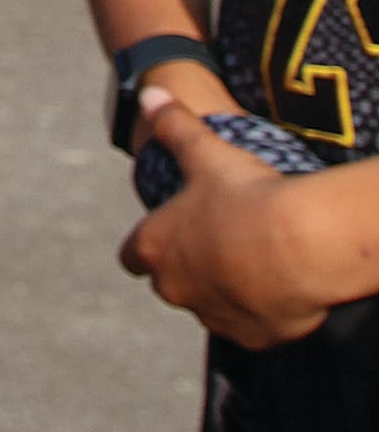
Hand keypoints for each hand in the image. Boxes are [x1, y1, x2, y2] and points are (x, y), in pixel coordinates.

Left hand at [120, 90, 338, 347]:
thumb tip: (147, 93)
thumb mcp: (205, 151)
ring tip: (251, 257)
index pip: (131, 256)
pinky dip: (257, 309)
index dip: (144, 245)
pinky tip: (276, 282)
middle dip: (186, 267)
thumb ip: (174, 124)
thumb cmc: (245, 195)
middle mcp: (177, 289)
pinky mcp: (252, 338)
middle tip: (216, 239)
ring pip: (210, 306)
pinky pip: (249, 325)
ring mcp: (214, 317)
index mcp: (156, 247)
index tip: (160, 234)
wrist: (300, 247)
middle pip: (169, 283)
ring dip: (222, 288)